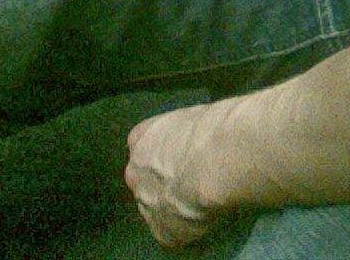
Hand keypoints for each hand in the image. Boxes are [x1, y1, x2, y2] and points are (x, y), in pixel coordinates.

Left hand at [125, 100, 236, 247]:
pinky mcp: (163, 233)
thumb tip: (192, 140)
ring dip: (174, 205)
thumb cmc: (208, 129)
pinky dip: (188, 225)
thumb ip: (180, 133)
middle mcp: (135, 174)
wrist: (214, 162)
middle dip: (165, 182)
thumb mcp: (190, 117)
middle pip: (147, 181)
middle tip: (192, 177)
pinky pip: (174, 231)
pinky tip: (205, 213)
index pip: (146, 148)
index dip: (168, 153)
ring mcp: (146, 206)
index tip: (185, 154)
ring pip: (157, 208)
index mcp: (139, 140)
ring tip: (201, 197)